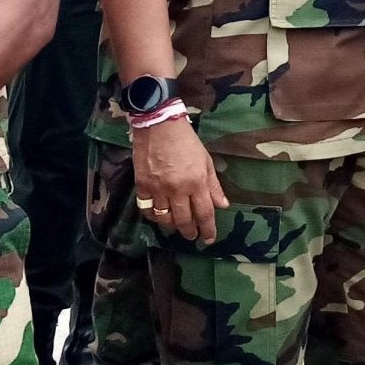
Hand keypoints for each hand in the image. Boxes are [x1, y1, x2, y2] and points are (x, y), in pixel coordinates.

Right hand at [132, 114, 226, 244]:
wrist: (159, 125)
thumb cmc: (186, 141)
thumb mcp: (206, 161)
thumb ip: (213, 186)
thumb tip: (223, 205)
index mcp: (196, 182)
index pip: (204, 213)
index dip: (208, 229)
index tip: (208, 239)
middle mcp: (177, 189)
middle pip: (184, 221)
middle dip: (189, 232)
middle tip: (192, 236)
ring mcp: (158, 189)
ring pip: (164, 219)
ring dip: (172, 226)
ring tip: (177, 227)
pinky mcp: (142, 186)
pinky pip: (147, 210)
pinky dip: (153, 216)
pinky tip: (159, 216)